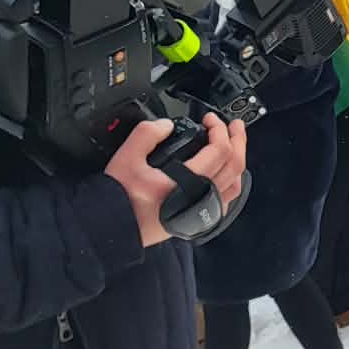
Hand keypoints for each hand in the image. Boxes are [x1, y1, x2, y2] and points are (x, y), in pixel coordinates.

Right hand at [106, 115, 247, 248]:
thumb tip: (166, 125)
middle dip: (238, 140)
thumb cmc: (117, 200)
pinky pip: (225, 201)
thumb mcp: (126, 157)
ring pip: (235, 184)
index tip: (210, 119)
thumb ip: (147, 134)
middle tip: (235, 125)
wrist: (110, 229)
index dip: (219, 129)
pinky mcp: (195, 220)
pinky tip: (224, 175)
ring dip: (237, 161)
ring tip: (233, 146)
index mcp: (187, 183)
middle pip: (235, 165)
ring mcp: (200, 212)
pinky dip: (231, 183)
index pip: (220, 150)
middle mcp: (199, 199)